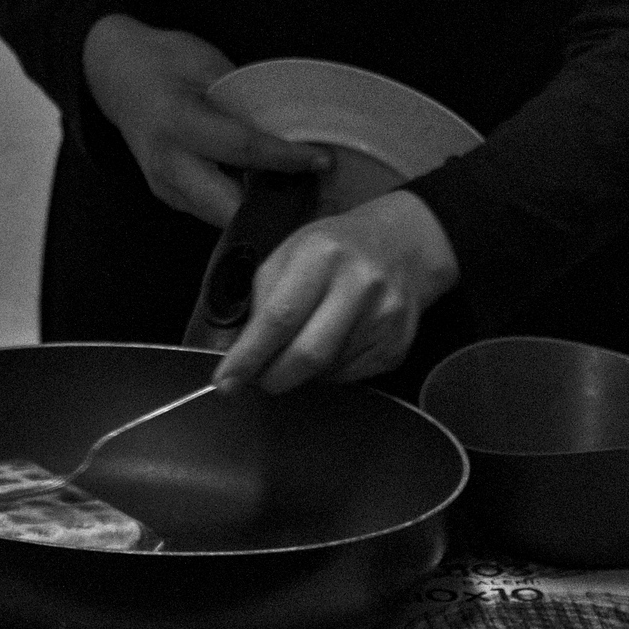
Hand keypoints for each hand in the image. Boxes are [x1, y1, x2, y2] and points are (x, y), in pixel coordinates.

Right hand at [82, 14, 329, 227]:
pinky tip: (271, 195)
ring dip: (261, 214)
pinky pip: (212, 212)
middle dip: (274, 210)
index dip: (286, 159)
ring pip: (221, 218)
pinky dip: (243, 207)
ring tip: (305, 201)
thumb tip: (294, 129)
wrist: (115, 73)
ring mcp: (163, 186)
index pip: (241, 148)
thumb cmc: (164, 60)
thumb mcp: (208, 64)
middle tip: (319, 200)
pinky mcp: (168, 196)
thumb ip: (243, 101)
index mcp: (176, 121)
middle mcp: (166, 163)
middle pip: (228, 206)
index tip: (323, 161)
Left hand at [213, 191, 457, 391]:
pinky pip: (351, 377)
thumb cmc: (333, 249)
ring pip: (327, 371)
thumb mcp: (290, 252)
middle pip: (307, 354)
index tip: (226, 382)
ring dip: (302, 372)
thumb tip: (239, 352)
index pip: (279, 317)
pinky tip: (332, 346)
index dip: (249, 355)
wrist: (402, 246)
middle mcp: (359, 284)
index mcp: (322, 255)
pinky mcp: (398, 345)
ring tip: (301, 347)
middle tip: (258, 378)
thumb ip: (263, 298)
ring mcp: (385, 317)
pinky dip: (330, 372)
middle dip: (273, 376)